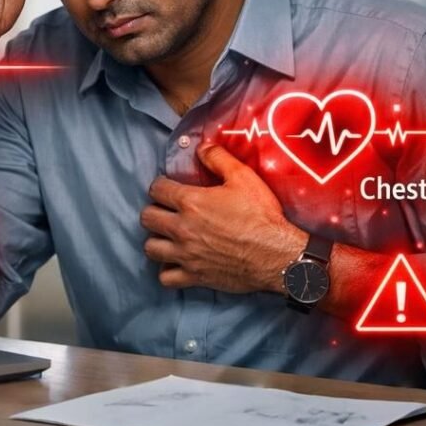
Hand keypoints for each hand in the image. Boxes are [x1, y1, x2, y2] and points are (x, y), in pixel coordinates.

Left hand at [140, 143, 306, 292]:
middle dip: (154, 210)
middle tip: (167, 211)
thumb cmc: (262, 216)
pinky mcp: (194, 276)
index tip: (169, 188)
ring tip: (169, 236)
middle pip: (147, 218)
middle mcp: (182, 228)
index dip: (161, 185)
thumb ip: (218, 158)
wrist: (277, 255)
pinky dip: (167, 270)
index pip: (156, 189)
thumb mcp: (243, 178)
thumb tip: (201, 147)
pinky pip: (165, 277)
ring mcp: (186, 255)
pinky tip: (177, 262)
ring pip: (150, 248)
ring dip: (157, 240)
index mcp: (191, 202)